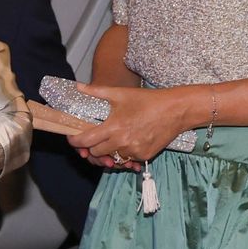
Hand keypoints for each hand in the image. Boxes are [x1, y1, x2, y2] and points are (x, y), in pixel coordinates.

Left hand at [68, 83, 189, 167]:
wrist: (175, 110)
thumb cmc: (148, 100)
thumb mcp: (120, 93)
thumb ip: (96, 91)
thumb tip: (78, 87)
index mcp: (114, 127)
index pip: (86, 141)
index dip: (75, 141)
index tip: (72, 138)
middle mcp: (122, 142)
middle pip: (96, 153)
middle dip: (90, 149)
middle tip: (90, 141)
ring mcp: (134, 152)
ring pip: (111, 160)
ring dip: (106, 154)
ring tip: (106, 144)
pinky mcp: (144, 156)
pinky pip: (127, 161)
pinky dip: (122, 155)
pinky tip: (123, 146)